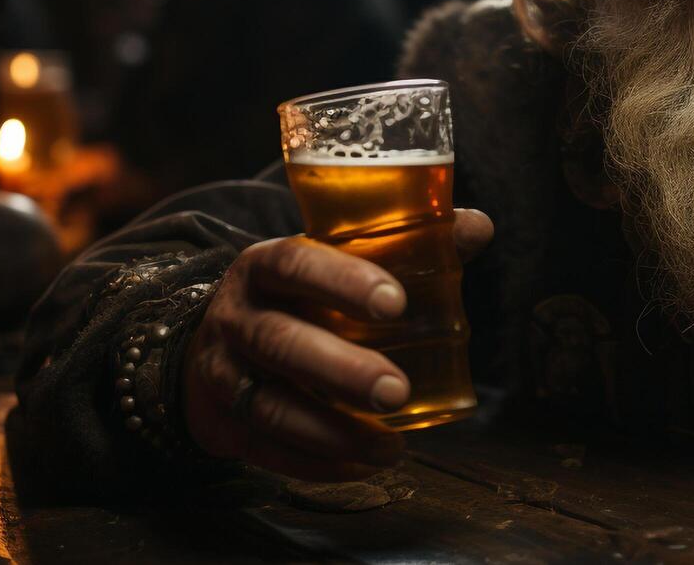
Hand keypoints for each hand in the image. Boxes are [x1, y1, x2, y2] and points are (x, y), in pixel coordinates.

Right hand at [179, 208, 493, 479]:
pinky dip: (315, 463)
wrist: (215, 340)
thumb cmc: (299, 296)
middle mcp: (237, 315)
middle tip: (397, 391)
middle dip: (341, 370)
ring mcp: (223, 370)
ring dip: (332, 432)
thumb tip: (477, 228)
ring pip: (271, 405)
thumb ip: (407, 244)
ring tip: (390, 448)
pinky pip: (265, 447)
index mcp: (266, 264)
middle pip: (282, 342)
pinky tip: (362, 465)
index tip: (396, 303)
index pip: (297, 264)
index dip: (343, 282)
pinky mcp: (223, 420)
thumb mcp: (335, 262)